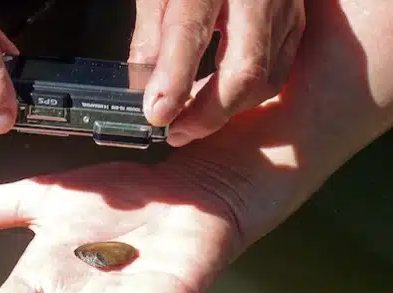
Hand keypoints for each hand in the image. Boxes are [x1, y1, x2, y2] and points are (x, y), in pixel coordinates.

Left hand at [130, 0, 305, 145]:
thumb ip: (151, 33)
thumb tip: (144, 86)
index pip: (191, 31)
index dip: (173, 79)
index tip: (156, 114)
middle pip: (244, 69)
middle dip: (208, 114)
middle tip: (175, 132)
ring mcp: (284, 7)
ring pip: (265, 79)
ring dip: (225, 111)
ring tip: (190, 121)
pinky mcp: (295, 22)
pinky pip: (277, 73)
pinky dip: (246, 97)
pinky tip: (218, 102)